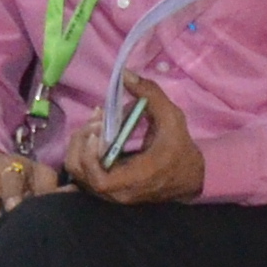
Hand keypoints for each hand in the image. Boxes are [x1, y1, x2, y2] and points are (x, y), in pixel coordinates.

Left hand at [72, 74, 204, 205]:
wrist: (189, 176)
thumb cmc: (180, 149)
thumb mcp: (172, 118)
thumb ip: (150, 94)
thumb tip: (125, 74)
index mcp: (137, 178)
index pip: (99, 181)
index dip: (90, 157)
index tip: (98, 132)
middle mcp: (119, 191)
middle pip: (79, 172)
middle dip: (81, 141)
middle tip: (96, 120)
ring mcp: (110, 192)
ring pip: (77, 172)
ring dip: (80, 144)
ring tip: (95, 123)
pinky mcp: (107, 188)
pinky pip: (84, 172)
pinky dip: (82, 151)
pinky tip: (94, 132)